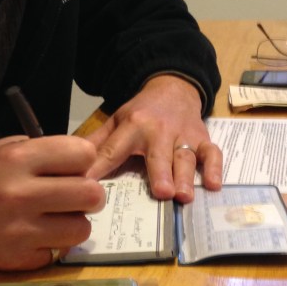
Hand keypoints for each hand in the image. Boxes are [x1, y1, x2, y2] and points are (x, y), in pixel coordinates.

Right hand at [0, 135, 105, 269]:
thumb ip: (37, 151)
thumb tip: (76, 160)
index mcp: (16, 159)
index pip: (82, 155)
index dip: (83, 160)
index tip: (76, 167)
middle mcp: (21, 194)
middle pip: (90, 194)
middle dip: (89, 193)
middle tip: (78, 195)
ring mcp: (20, 230)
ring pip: (81, 228)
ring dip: (74, 222)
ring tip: (59, 217)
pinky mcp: (17, 259)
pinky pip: (57, 252)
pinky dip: (52, 244)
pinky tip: (36, 234)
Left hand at [85, 75, 221, 201]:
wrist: (173, 88)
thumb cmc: (142, 112)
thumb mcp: (116, 120)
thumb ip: (97, 143)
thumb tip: (70, 165)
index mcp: (133, 127)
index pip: (114, 151)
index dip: (100, 168)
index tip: (89, 187)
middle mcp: (159, 131)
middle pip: (159, 155)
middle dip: (161, 173)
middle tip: (162, 193)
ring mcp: (184, 135)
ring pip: (186, 157)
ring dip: (186, 176)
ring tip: (183, 197)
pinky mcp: (203, 138)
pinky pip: (213, 153)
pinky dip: (215, 168)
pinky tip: (214, 185)